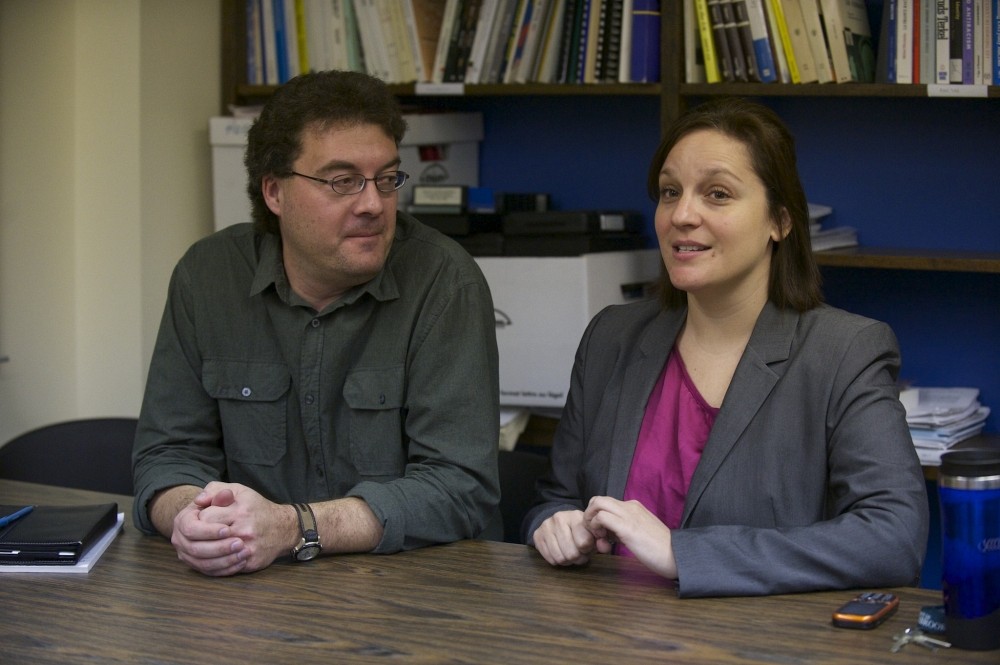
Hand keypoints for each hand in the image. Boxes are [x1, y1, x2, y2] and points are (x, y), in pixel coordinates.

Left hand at [170, 482, 295, 575]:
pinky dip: (216, 566)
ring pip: (213, 558)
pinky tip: (214, 558)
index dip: (199, 519)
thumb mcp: (239, 491)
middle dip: (200, 538)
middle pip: (207, 539)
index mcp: (240, 511)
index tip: (202, 519)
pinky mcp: (251, 562)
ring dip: (205, 554)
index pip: (205, 518)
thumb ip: (216, 490)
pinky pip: (225, 569)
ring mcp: (248, 548)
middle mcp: (245, 530)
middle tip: (201, 535)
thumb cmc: (257, 508)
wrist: (283, 528)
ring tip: (205, 547)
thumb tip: (198, 501)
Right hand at [532, 509, 597, 566]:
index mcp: (575, 516)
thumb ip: (602, 540)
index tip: (587, 547)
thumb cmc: (579, 530)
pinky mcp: (537, 535)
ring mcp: (546, 526)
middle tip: (579, 553)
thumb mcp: (592, 532)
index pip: (583, 543)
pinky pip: (550, 559)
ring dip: (567, 561)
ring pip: (560, 558)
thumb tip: (605, 548)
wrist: (558, 521)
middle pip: (571, 553)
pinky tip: (560, 552)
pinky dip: (557, 561)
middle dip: (577, 558)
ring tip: (570, 553)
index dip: (587, 550)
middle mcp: (559, 518)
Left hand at [584, 496, 677, 578]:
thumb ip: (624, 529)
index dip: (597, 516)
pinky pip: (602, 517)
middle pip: (598, 499)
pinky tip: (604, 541)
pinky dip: (596, 527)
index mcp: (634, 507)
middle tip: (595, 533)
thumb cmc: (660, 549)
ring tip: (599, 537)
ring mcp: (629, 515)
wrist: (677, 556)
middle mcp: (630, 506)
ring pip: (598, 503)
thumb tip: (609, 534)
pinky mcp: (627, 527)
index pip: (606, 503)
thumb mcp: (639, 533)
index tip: (601, 534)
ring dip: (591, 520)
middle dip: (590, 515)